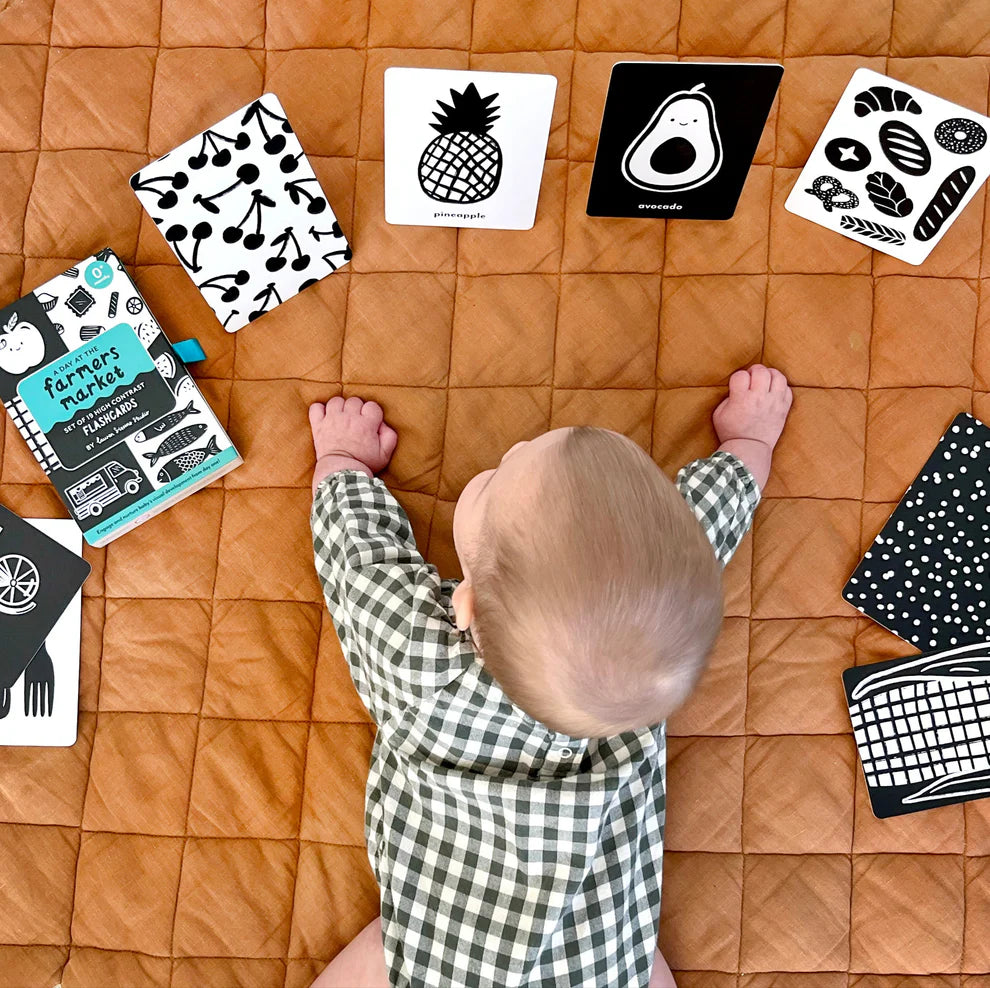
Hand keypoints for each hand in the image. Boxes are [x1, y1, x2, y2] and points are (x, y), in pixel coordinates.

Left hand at [309, 397, 397, 488]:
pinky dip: (320, 409)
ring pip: (336, 401)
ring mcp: (332, 420)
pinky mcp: (319, 425)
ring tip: (342, 417)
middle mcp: (349, 418)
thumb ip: (390, 436)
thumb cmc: (363, 464)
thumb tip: (383, 424)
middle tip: (356, 421)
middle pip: (355, 400)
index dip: (372, 413)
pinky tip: (325, 416)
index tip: (370, 422)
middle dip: (357, 409)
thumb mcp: (384, 454)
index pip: (372, 406)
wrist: (340, 472)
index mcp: (366, 424)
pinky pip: (316, 408)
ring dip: (340, 407)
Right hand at [712, 364, 791, 489]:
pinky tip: (774, 390)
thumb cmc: (731, 432)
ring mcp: (774, 403)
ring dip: (770, 374)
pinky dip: (781, 386)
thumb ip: (728, 397)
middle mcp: (759, 398)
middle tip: (751, 377)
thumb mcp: (719, 414)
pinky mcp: (784, 409)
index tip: (737, 384)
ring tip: (765, 379)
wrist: (749, 449)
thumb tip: (738, 387)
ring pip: (778, 376)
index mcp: (741, 399)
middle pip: (761, 371)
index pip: (740, 375)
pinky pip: (788, 389)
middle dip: (754, 371)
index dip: (738, 377)